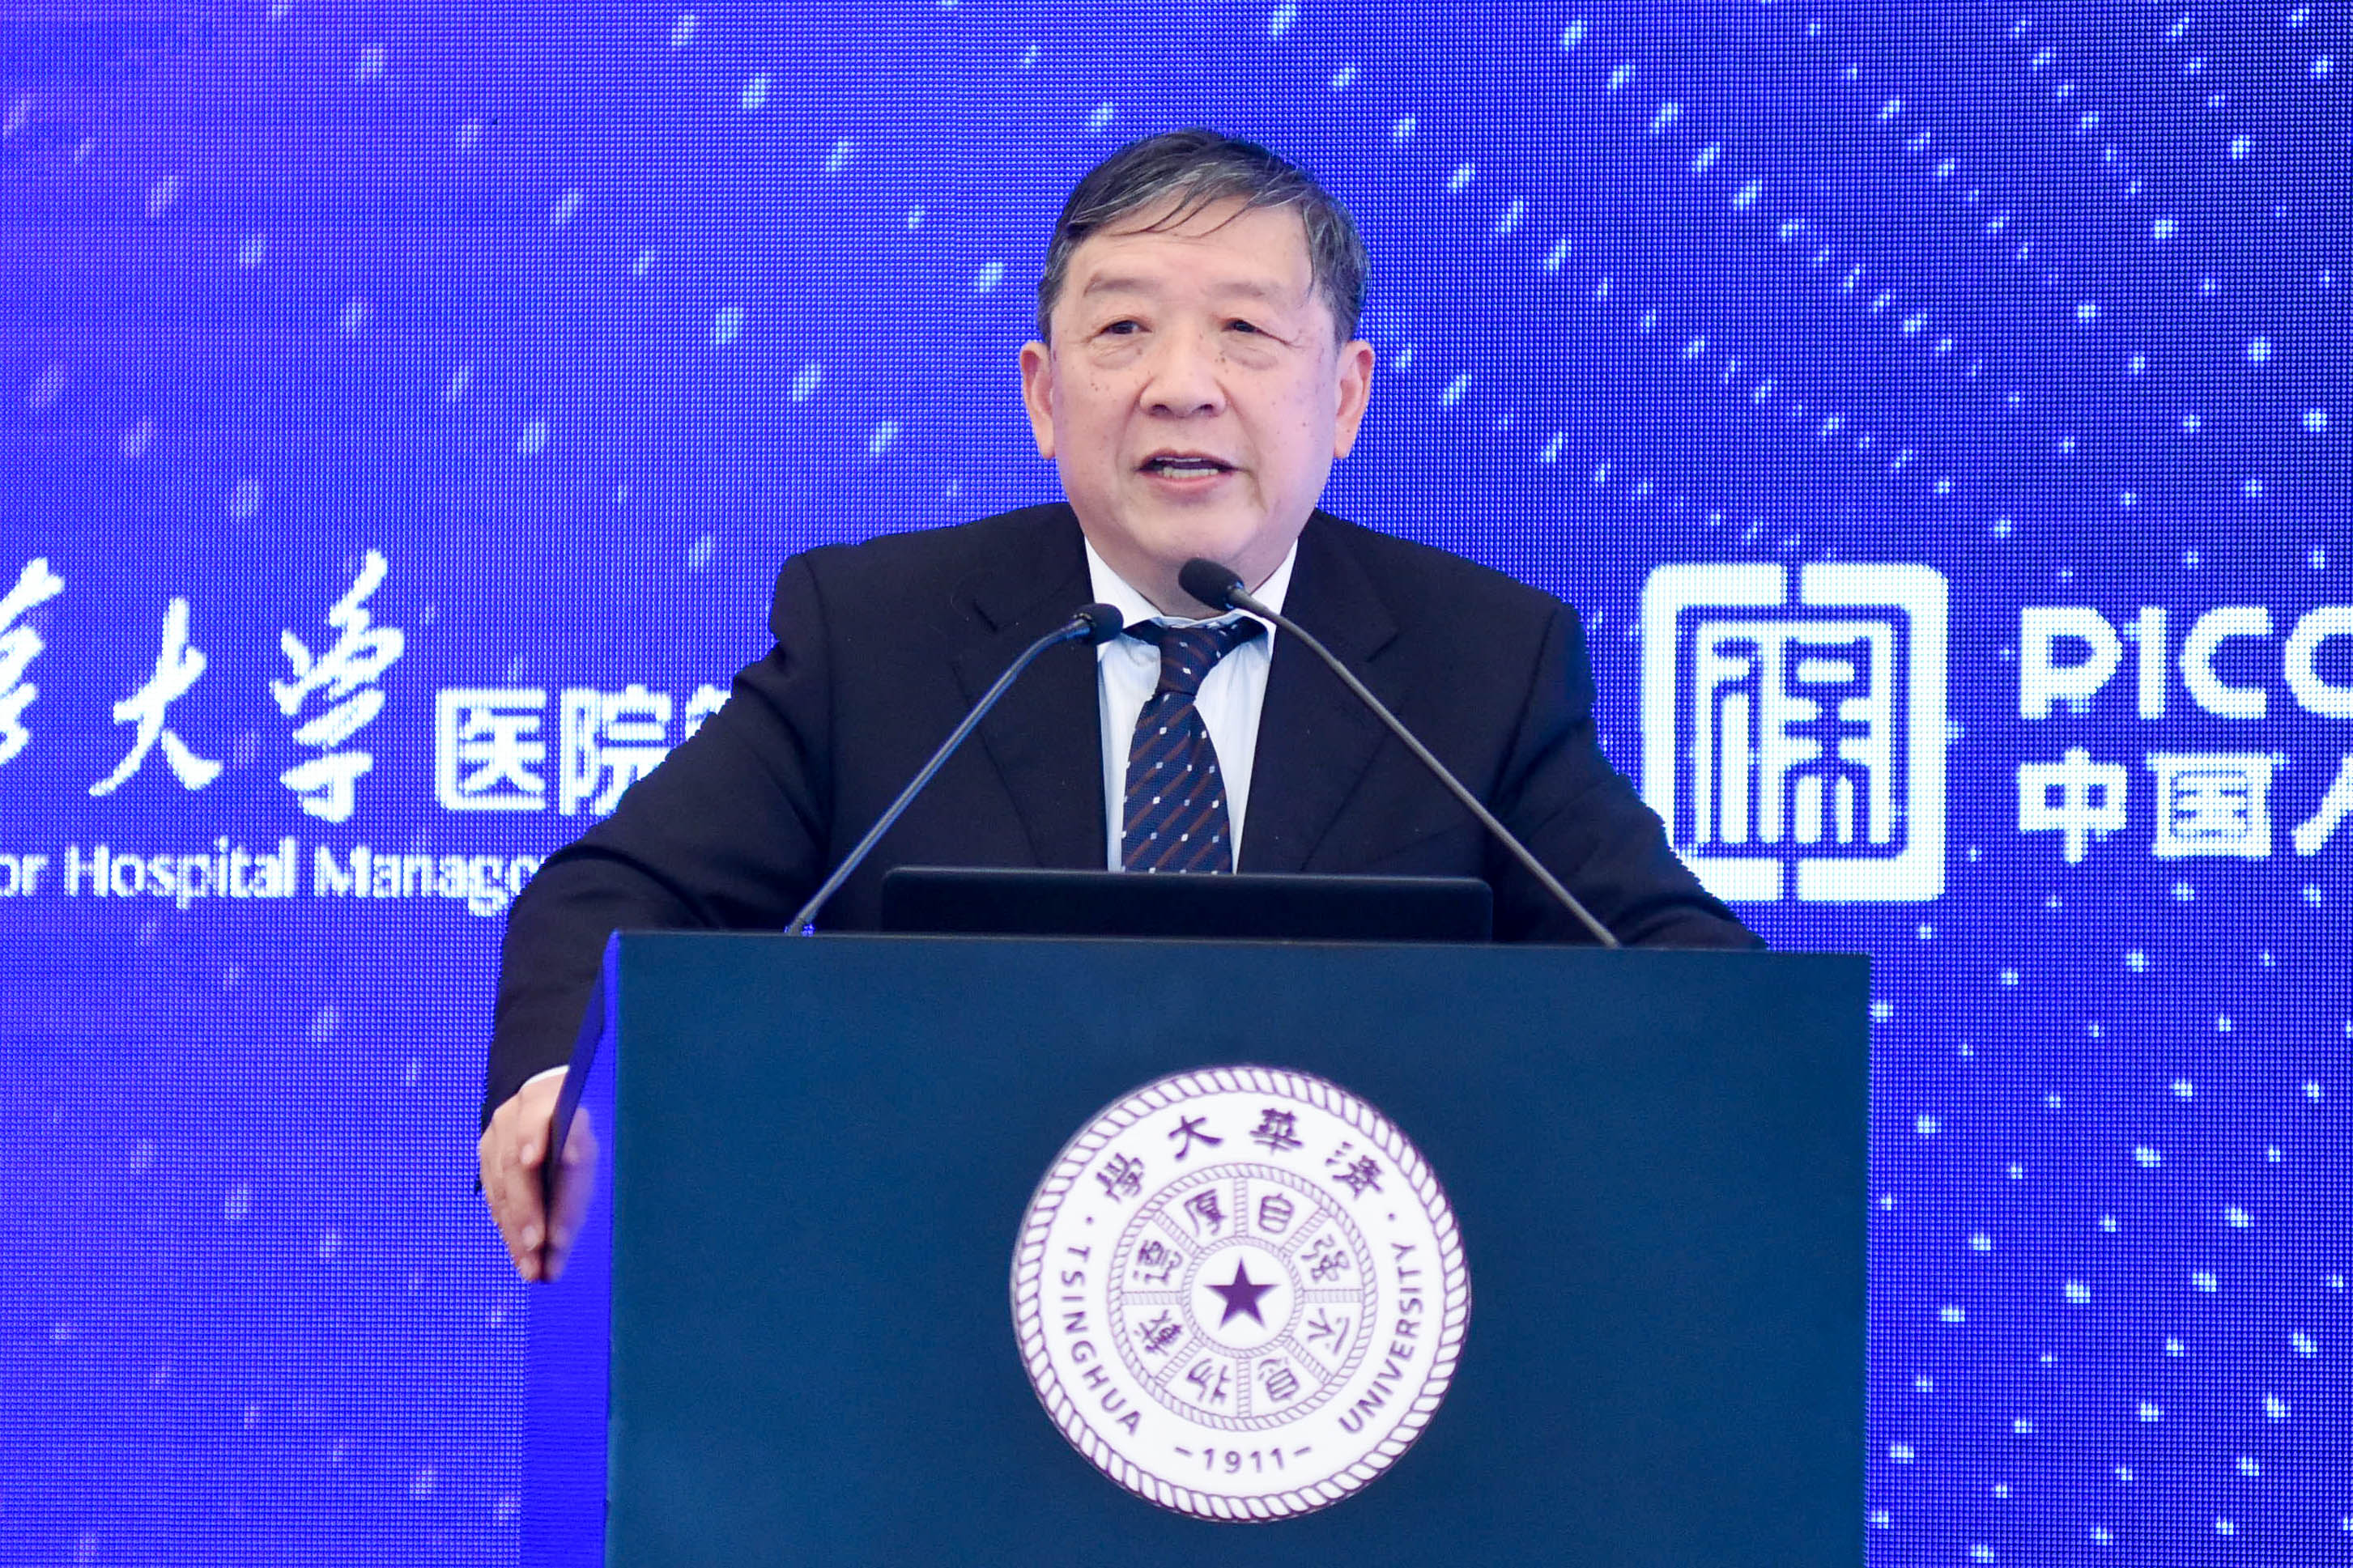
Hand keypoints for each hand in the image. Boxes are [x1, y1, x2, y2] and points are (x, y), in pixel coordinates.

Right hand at [479, 1073, 597, 1281]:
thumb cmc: (582, 1129)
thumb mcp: (591, 1138)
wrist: (548, 1102)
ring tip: (532, 1267)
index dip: (542, 1144)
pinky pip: (495, 1197)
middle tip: (539, 1245)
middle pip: (517, 1164)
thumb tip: (569, 1229)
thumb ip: (581, 1168)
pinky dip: (510, 1229)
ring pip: (502, 1187)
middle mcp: (518, 1112)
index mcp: (552, 1096)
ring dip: (517, 1231)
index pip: (545, 1118)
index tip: (551, 1164)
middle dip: (528, 1208)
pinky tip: (522, 1256)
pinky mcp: (486, 1154)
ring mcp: (497, 1133)